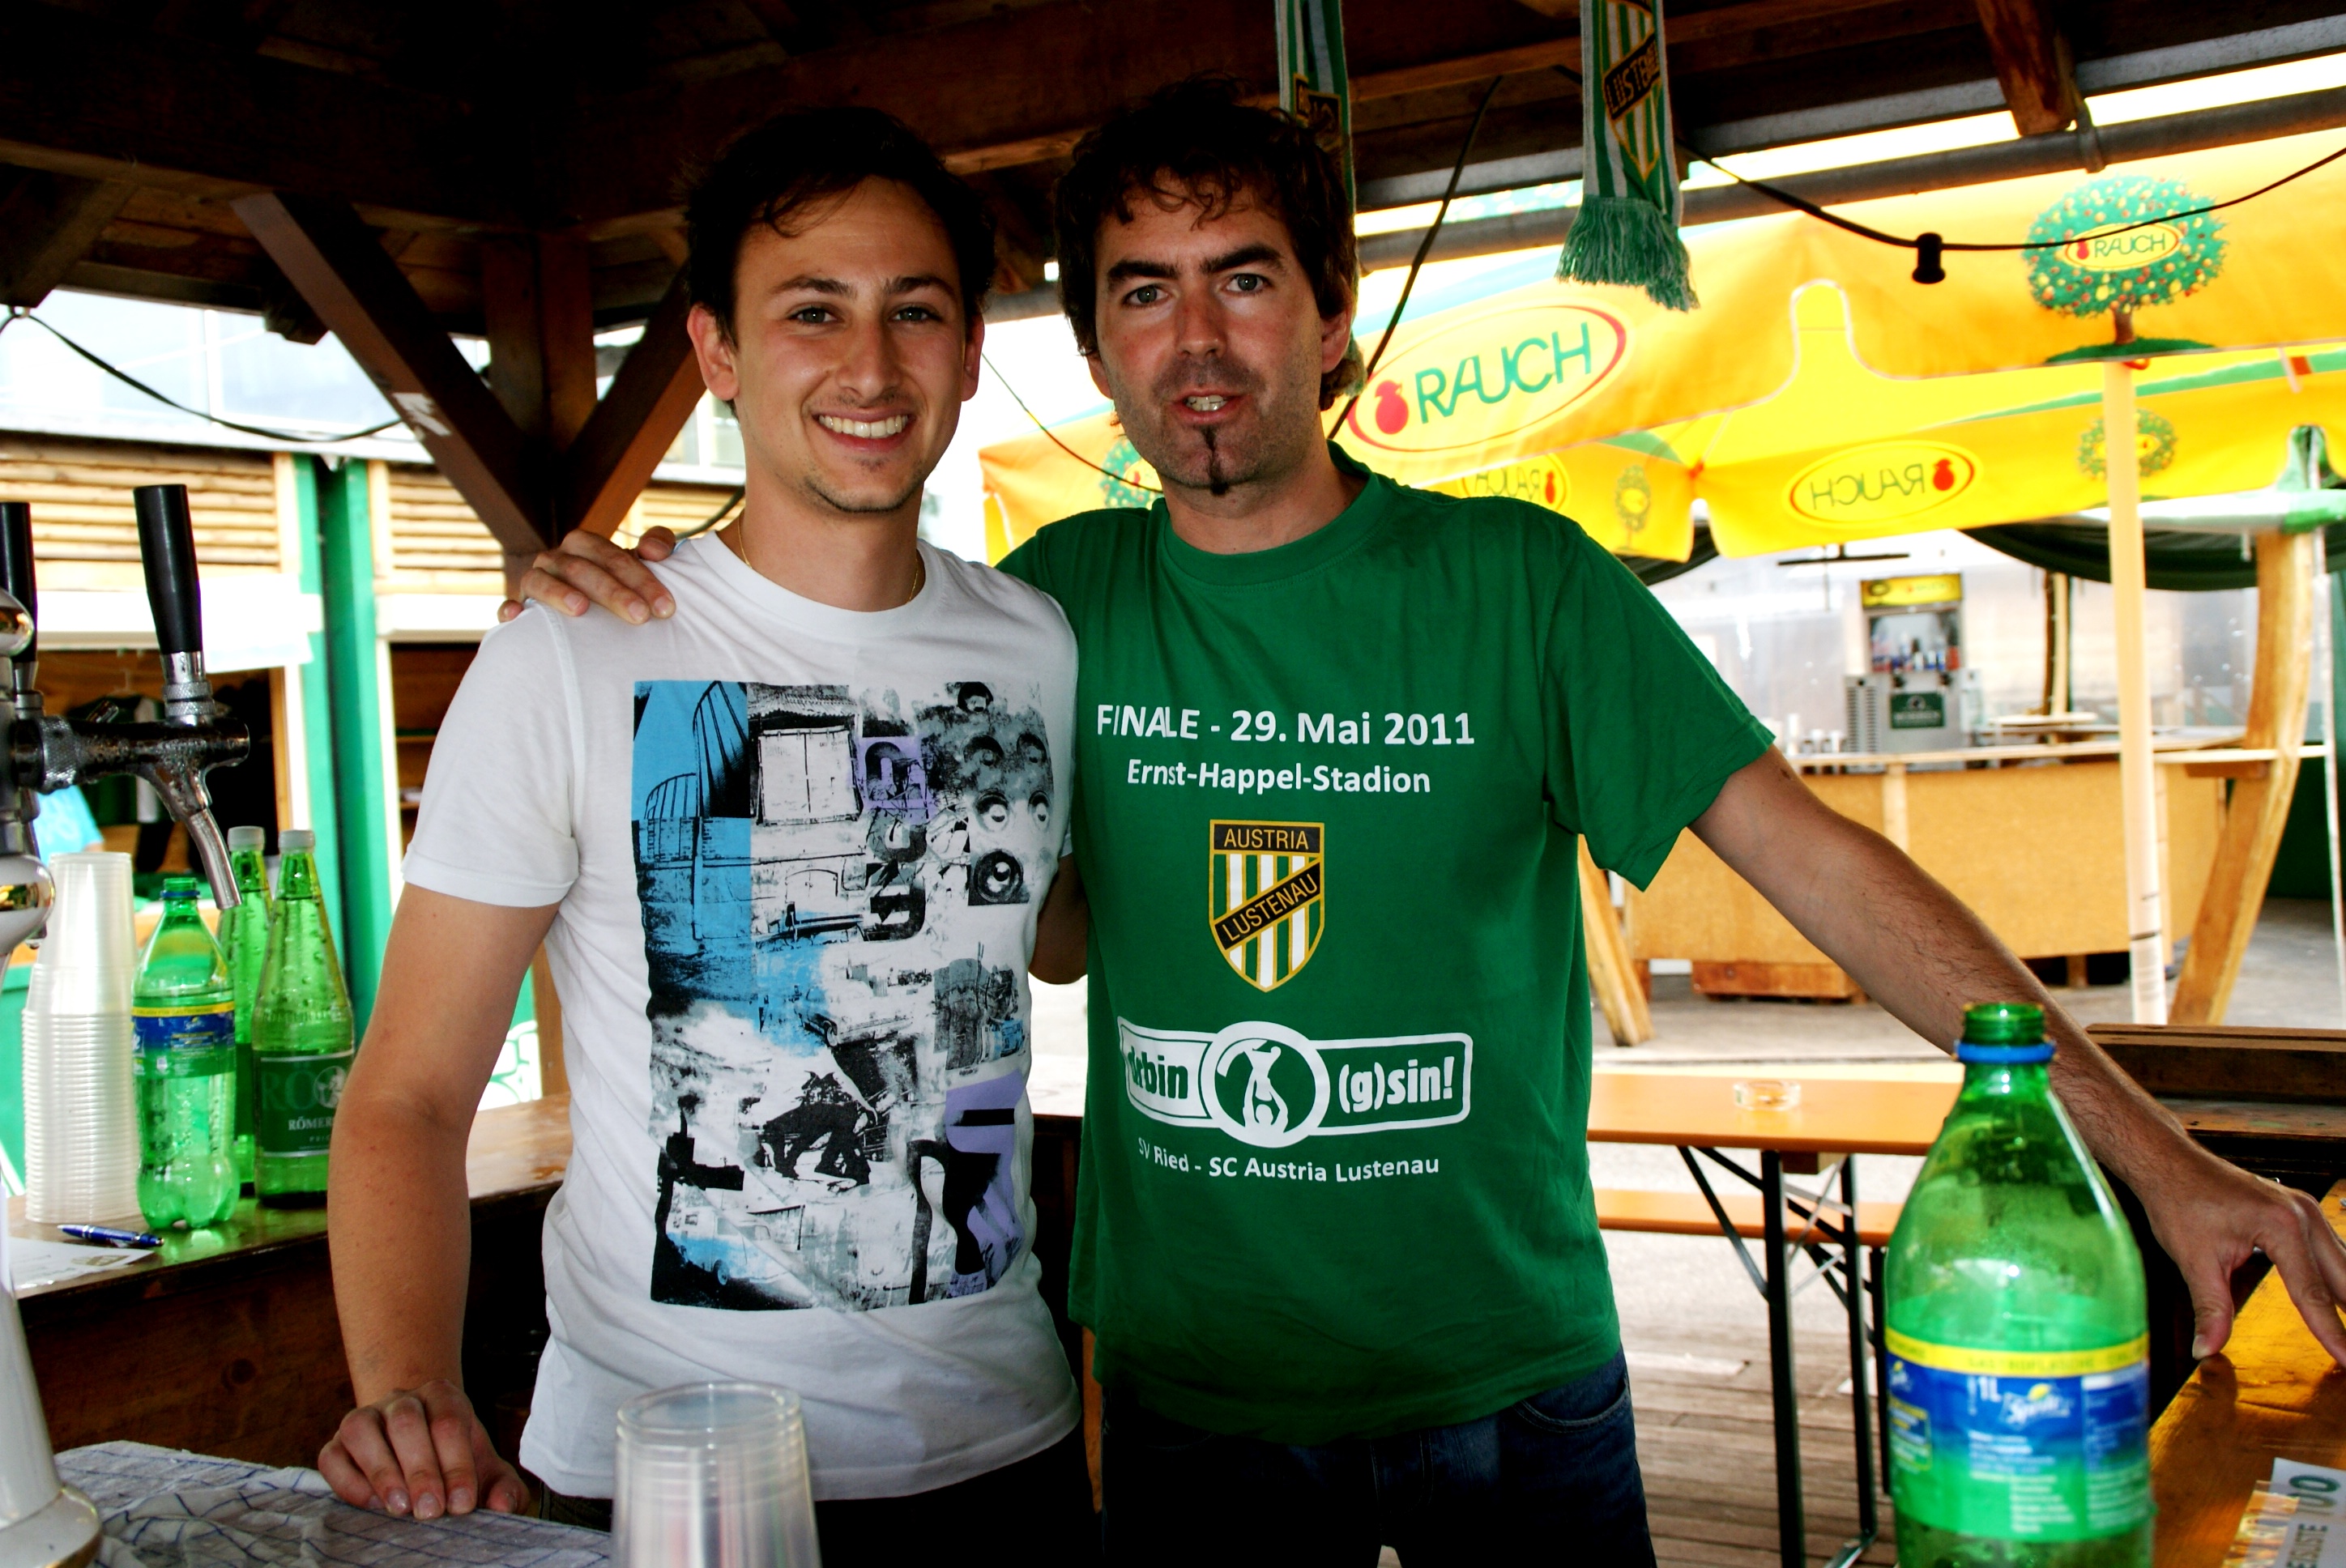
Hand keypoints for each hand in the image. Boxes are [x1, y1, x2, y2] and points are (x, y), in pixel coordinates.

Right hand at [319, 1378, 528, 1519]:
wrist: (420, 1449)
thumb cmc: (456, 1464)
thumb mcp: (488, 1474)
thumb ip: (504, 1488)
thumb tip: (503, 1507)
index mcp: (443, 1396)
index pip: (449, 1421)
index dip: (457, 1464)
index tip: (463, 1504)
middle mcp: (401, 1399)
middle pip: (407, 1421)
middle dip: (421, 1470)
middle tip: (432, 1511)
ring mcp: (364, 1418)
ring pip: (362, 1429)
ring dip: (381, 1470)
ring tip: (400, 1509)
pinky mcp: (336, 1445)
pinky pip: (331, 1456)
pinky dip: (348, 1482)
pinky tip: (372, 1506)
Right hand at [497, 525, 678, 624]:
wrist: (586, 613)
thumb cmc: (618, 585)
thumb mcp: (639, 564)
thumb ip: (657, 545)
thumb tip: (655, 551)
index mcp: (584, 545)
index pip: (611, 555)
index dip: (641, 578)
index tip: (665, 607)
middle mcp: (556, 559)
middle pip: (581, 569)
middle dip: (613, 592)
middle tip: (640, 616)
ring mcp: (534, 581)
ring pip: (542, 581)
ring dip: (559, 593)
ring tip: (581, 609)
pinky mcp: (519, 607)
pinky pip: (509, 606)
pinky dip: (510, 609)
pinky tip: (517, 617)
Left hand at [2137, 1147, 2345, 1361]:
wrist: (2170, 1163)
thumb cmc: (2178, 1202)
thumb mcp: (2194, 1260)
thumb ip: (2211, 1309)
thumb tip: (2207, 1350)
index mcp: (2282, 1226)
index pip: (2313, 1293)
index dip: (2332, 1333)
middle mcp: (2304, 1214)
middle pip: (2344, 1278)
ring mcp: (2307, 1209)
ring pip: (2345, 1263)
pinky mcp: (2302, 1210)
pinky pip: (2333, 1250)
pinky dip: (2340, 1279)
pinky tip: (2341, 1301)